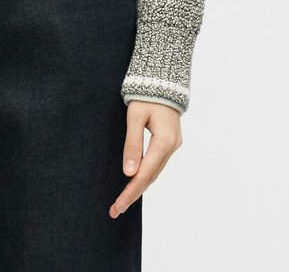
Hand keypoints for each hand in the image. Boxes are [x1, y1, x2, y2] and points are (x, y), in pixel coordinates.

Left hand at [109, 100, 181, 217]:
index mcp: (164, 141)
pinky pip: (157, 164)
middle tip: (116, 209)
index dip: (130, 192)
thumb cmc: (146, 94)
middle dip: (132, 193)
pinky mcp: (170, 142)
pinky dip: (145, 175)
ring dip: (139, 186)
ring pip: (154, 172)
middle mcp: (171, 146)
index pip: (144, 174)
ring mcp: (173, 145)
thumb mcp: (135, 116)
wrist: (163, 79)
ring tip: (122, 201)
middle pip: (150, 177)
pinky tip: (135, 182)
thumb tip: (128, 172)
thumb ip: (132, 143)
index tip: (117, 206)